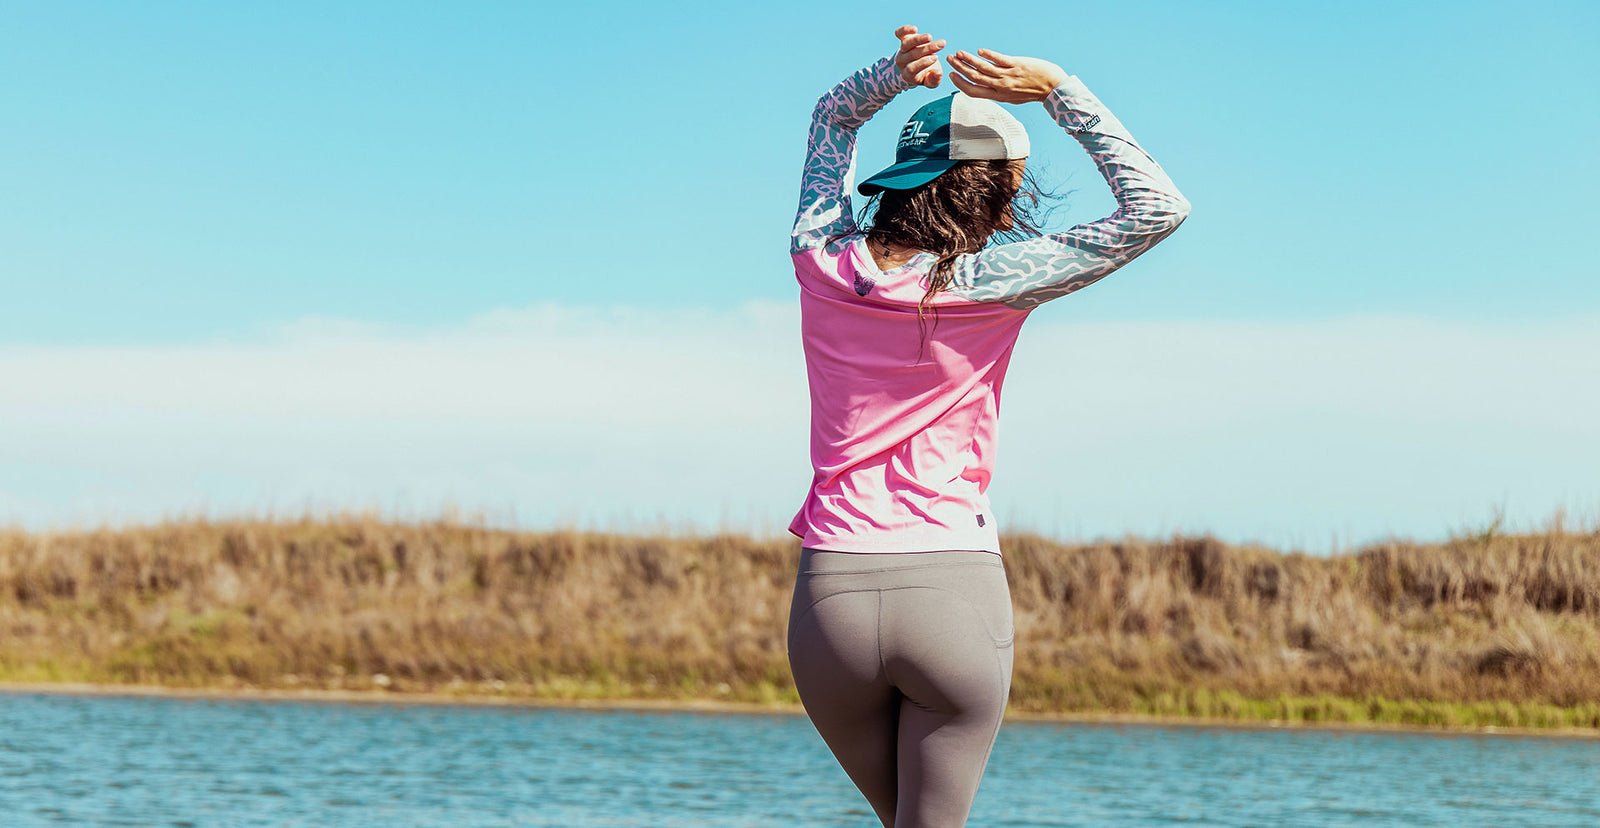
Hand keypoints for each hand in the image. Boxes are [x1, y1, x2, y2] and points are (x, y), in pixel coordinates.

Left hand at [893, 24, 945, 88]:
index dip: (923, 63)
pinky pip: (899, 33)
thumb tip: (937, 73)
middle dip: (927, 49)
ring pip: (906, 44)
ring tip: (930, 37)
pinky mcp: (902, 39)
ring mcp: (902, 50)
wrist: (920, 63)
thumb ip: (934, 80)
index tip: (936, 57)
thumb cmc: (927, 73)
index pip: (912, 68)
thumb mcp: (931, 81)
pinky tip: (915, 29)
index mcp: (907, 75)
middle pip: (911, 55)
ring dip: (918, 40)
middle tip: (941, 45)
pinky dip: (905, 30)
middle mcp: (902, 62)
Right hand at [947, 49, 1068, 103]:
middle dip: (960, 69)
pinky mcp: (1016, 65)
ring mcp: (1008, 75)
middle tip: (950, 60)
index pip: (973, 92)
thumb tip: (988, 87)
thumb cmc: (1034, 92)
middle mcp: (1001, 87)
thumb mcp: (1014, 98)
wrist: (1053, 87)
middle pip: (974, 78)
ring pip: (983, 68)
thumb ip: (999, 92)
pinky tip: (980, 51)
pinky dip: (987, 55)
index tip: (951, 76)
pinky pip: (998, 59)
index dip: (960, 84)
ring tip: (959, 53)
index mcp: (999, 96)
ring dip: (969, 60)